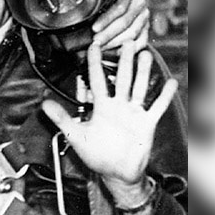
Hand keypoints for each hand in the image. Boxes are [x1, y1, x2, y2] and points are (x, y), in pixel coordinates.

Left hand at [42, 42, 177, 199]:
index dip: (94, 63)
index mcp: (100, 107)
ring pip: (139, 88)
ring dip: (143, 72)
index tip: (94, 45)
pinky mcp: (146, 123)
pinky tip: (171, 82)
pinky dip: (164, 96)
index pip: (97, 80)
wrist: (115, 172)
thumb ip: (61, 118)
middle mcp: (118, 106)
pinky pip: (157, 107)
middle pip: (121, 79)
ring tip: (145, 55)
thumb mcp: (75, 135)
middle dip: (123, 62)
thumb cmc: (96, 154)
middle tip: (126, 42)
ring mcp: (133, 113)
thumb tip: (43, 103)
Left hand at [91, 0, 149, 50]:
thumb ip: (95, 3)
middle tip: (96, 42)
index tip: (94, 28)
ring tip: (102, 47)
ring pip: (132, 33)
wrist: (115, 0)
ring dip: (115, 42)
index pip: (119, 8)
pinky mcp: (146, 28)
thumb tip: (83, 15)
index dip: (106, 19)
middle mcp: (139, 3)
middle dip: (108, 34)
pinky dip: (129, 49)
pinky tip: (117, 53)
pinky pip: (141, 41)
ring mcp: (144, 16)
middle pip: (125, 22)